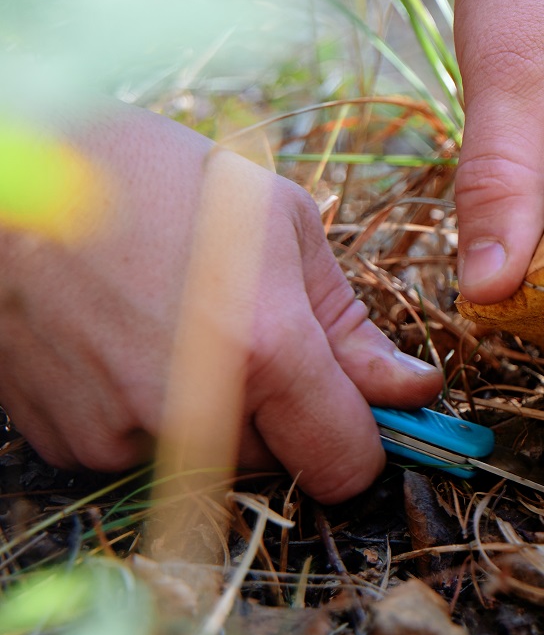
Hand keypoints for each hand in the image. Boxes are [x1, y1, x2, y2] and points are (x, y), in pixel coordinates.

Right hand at [0, 105, 442, 500]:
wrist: (12, 171)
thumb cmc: (155, 177)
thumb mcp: (281, 223)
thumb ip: (349, 324)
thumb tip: (412, 389)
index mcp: (261, 350)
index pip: (347, 464)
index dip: (369, 438)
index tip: (371, 406)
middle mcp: (190, 410)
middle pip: (284, 461)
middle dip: (293, 412)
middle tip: (263, 329)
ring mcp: (119, 435)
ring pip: (216, 460)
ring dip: (226, 412)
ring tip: (190, 320)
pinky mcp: (65, 443)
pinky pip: (146, 451)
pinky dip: (157, 412)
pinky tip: (136, 340)